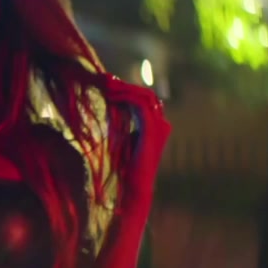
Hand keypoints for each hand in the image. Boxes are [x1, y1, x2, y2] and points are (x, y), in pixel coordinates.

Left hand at [104, 76, 170, 207]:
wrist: (132, 188)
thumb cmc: (124, 168)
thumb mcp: (122, 139)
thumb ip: (121, 122)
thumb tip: (109, 107)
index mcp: (156, 126)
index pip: (144, 99)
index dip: (127, 89)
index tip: (108, 84)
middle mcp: (162, 124)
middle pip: (145, 94)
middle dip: (125, 85)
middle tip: (105, 79)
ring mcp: (160, 126)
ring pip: (144, 96)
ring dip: (124, 88)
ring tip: (106, 86)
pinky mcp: (153, 129)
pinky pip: (140, 104)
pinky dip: (125, 97)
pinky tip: (111, 96)